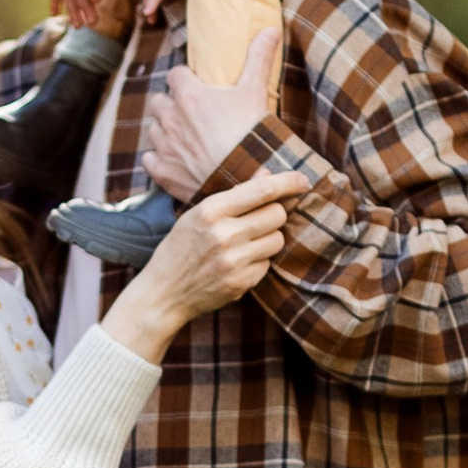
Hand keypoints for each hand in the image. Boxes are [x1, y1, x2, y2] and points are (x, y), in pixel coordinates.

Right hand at [100, 171, 308, 363]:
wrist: (164, 293)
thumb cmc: (181, 247)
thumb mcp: (199, 214)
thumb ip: (235, 194)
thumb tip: (269, 175)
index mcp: (211, 211)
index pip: (261, 191)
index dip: (288, 183)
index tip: (302, 180)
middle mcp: (224, 235)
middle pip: (276, 214)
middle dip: (274, 214)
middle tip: (259, 220)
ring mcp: (234, 261)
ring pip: (277, 239)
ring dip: (269, 238)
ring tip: (246, 243)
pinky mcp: (241, 283)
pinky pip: (268, 264)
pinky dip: (259, 262)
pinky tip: (238, 264)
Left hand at [141, 26, 280, 200]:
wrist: (245, 180)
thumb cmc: (250, 135)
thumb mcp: (256, 92)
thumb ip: (258, 59)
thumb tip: (270, 28)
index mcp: (189, 94)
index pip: (175, 75)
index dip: (184, 79)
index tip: (195, 86)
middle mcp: (170, 117)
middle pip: (159, 101)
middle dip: (170, 104)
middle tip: (190, 113)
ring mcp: (163, 145)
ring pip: (153, 129)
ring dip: (164, 130)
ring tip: (183, 137)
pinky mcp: (162, 171)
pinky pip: (149, 159)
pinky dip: (158, 158)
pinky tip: (174, 160)